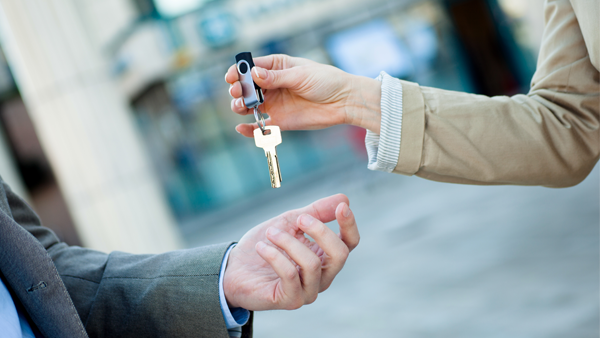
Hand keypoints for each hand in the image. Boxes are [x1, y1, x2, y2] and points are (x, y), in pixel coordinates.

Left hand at [223, 193, 359, 310]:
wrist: (235, 268)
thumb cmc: (266, 244)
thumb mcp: (290, 222)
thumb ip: (316, 212)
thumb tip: (344, 199)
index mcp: (326, 256)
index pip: (349, 243)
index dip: (349, 225)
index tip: (342, 207)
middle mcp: (323, 276)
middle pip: (340, 254)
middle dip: (320, 231)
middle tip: (299, 219)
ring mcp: (308, 291)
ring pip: (312, 264)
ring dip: (289, 242)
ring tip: (271, 232)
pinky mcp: (290, 300)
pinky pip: (290, 275)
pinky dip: (275, 256)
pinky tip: (262, 247)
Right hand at [225, 54, 381, 135]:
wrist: (344, 102)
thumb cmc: (326, 81)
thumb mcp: (300, 75)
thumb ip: (276, 77)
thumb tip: (253, 74)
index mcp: (276, 67)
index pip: (251, 67)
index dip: (239, 72)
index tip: (232, 77)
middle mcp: (272, 85)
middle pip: (246, 88)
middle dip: (238, 90)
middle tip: (238, 92)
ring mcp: (274, 103)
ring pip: (249, 106)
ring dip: (240, 106)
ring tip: (242, 107)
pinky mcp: (280, 121)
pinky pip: (260, 127)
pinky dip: (249, 129)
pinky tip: (241, 128)